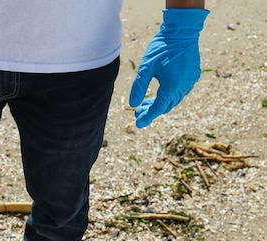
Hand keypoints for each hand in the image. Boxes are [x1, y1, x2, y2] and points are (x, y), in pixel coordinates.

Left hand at [129, 8, 208, 127]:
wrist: (182, 31)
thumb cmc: (162, 48)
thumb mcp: (146, 67)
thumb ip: (139, 87)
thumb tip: (133, 104)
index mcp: (172, 86)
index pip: (158, 108)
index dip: (148, 117)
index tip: (138, 124)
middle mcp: (184, 87)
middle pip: (166, 106)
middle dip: (151, 111)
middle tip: (137, 113)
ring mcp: (190, 82)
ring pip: (174, 100)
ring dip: (160, 103)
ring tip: (145, 104)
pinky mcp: (193, 76)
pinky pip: (180, 92)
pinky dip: (169, 96)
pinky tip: (160, 93)